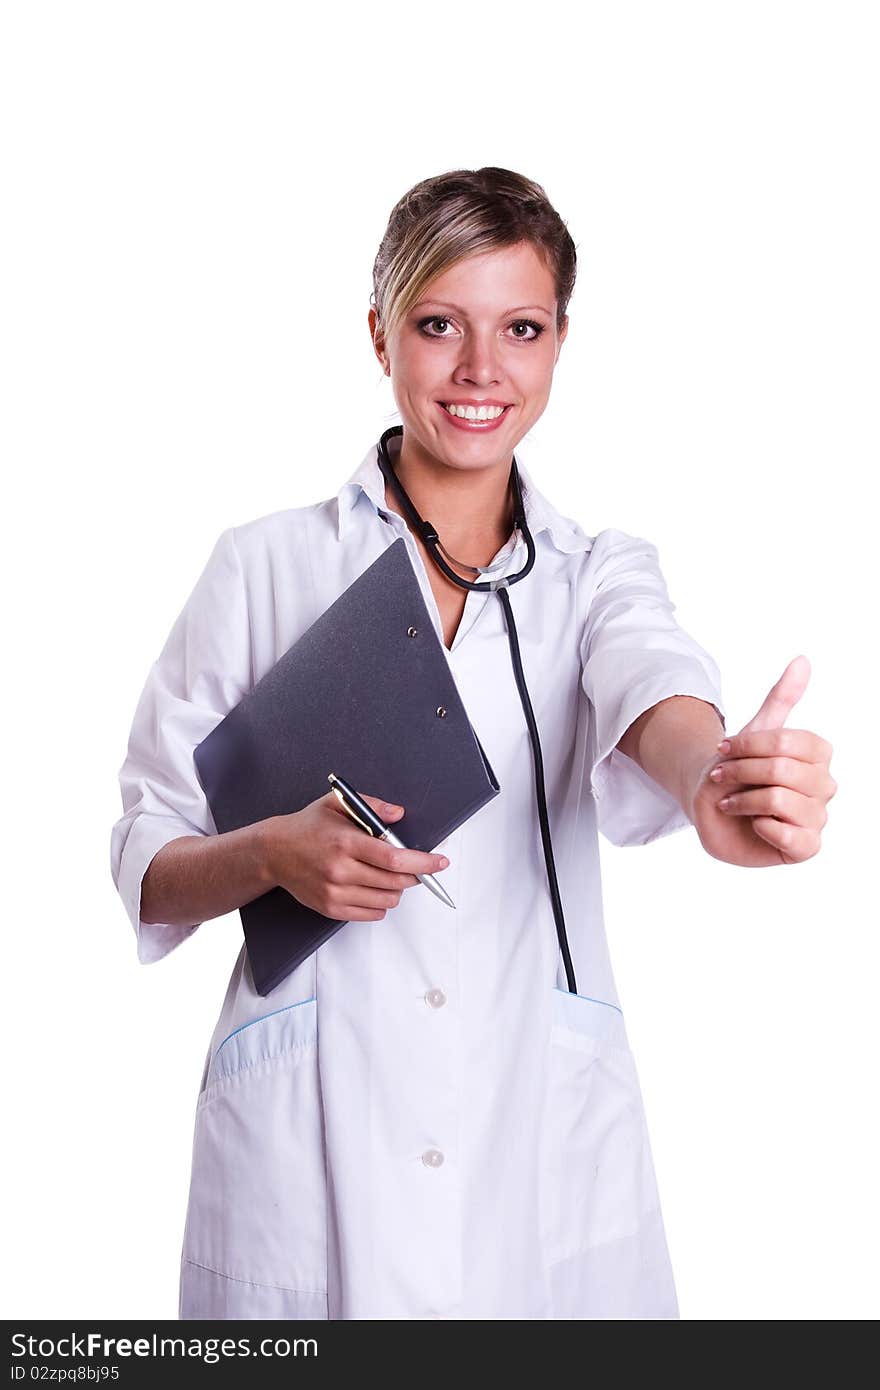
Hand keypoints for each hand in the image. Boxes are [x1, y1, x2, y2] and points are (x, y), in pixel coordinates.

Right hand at [265, 791, 449, 919]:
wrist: (274, 852)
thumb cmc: (308, 827)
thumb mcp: (337, 804)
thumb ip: (372, 806)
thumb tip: (399, 815)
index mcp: (346, 842)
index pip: (395, 858)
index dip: (423, 862)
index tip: (440, 862)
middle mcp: (340, 870)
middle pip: (395, 883)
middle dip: (414, 876)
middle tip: (416, 868)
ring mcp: (335, 892)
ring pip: (387, 901)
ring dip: (397, 890)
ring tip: (388, 876)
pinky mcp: (330, 909)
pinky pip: (371, 915)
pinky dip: (381, 904)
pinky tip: (373, 889)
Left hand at [689, 655, 836, 865]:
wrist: (713, 806)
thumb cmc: (738, 769)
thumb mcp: (755, 731)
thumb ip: (781, 698)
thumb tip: (802, 660)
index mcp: (818, 755)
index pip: (788, 742)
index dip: (749, 745)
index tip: (723, 748)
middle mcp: (824, 786)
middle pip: (782, 770)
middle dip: (740, 772)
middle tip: (720, 778)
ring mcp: (817, 818)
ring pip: (781, 800)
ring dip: (743, 799)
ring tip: (729, 802)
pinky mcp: (804, 848)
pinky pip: (790, 836)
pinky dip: (761, 827)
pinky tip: (752, 824)